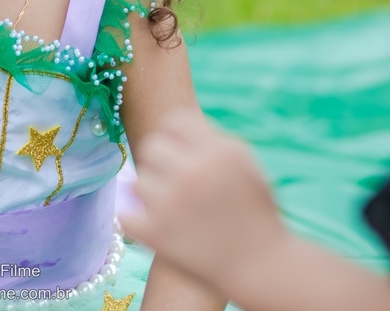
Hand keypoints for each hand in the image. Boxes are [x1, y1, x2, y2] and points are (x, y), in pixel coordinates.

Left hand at [121, 108, 286, 290]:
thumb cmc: (255, 212)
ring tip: (178, 210)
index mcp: (217, 151)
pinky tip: (161, 227)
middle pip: (152, 146)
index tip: (178, 151)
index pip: (173, 121)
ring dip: (154, 195)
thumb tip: (169, 126)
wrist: (263, 267)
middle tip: (177, 182)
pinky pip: (127, 216)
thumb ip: (210, 139)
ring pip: (139, 182)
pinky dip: (139, 223)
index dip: (174, 136)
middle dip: (163, 162)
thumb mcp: (245, 164)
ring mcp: (171, 203)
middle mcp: (192, 172)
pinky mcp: (157, 234)